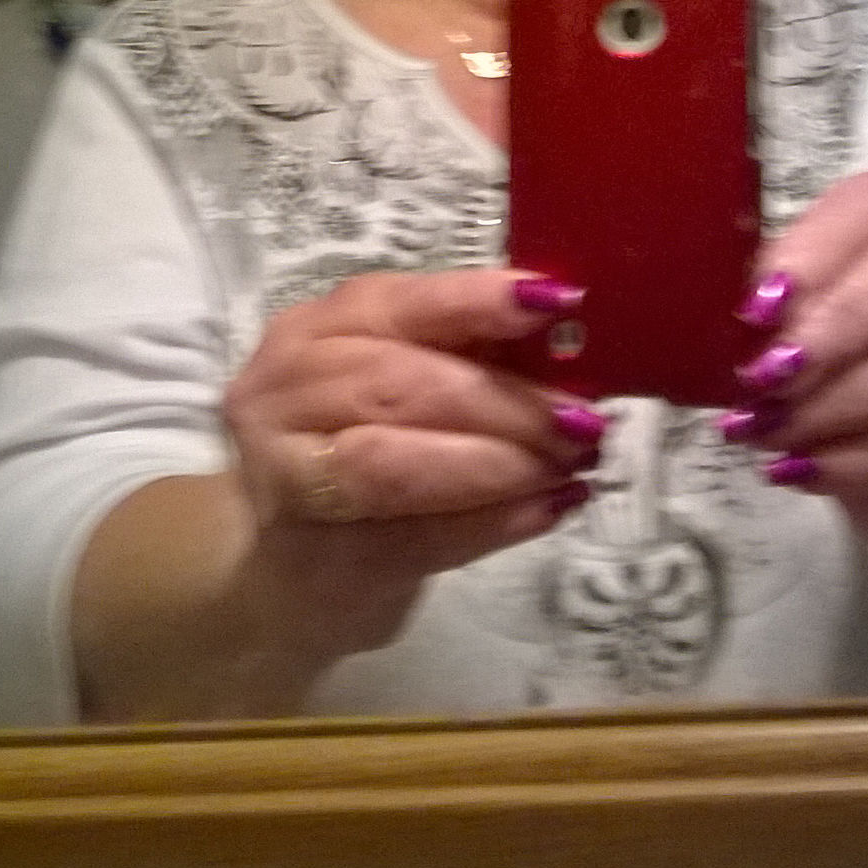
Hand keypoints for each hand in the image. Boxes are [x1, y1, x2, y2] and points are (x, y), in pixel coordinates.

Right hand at [221, 268, 603, 658]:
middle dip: (506, 402)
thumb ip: (469, 354)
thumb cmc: (361, 450)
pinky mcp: (309, 554)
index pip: (399, 305)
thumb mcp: (402, 383)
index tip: (555, 303)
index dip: (476, 302)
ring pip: (395, 461)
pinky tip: (545, 510)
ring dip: (500, 463)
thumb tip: (569, 335)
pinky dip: (490, 523)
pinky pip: (412, 535)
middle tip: (583, 422)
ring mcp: (284, 474)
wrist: (291, 565)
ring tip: (568, 466)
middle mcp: (285, 390)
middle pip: (401, 384)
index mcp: (316, 329)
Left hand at [719, 172, 867, 664]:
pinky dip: (853, 464)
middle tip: (757, 377)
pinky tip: (795, 470)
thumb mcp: (805, 305)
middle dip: (825, 336)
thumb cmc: (844, 350)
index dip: (811, 259)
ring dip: (827, 407)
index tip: (754, 308)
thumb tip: (713, 315)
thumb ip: (771, 293)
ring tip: (760, 429)